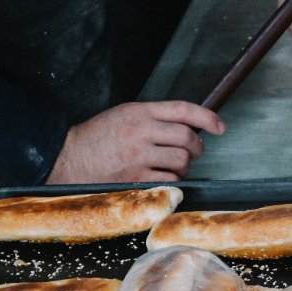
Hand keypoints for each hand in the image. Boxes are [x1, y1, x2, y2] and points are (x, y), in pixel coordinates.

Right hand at [46, 101, 224, 183]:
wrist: (70, 160)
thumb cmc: (97, 138)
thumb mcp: (123, 115)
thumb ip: (153, 118)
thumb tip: (186, 126)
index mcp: (139, 111)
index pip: (182, 109)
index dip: (207, 117)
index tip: (220, 126)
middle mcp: (141, 131)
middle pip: (187, 137)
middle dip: (198, 147)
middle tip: (195, 152)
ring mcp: (139, 156)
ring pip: (181, 160)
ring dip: (185, 165)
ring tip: (175, 166)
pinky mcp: (136, 178)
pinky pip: (170, 180)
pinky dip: (173, 180)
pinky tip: (164, 177)